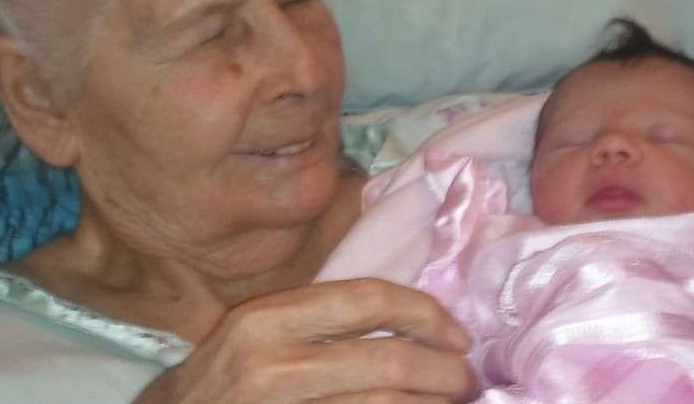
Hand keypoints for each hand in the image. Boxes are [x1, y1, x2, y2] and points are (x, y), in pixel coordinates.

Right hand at [133, 278, 476, 402]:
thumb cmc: (225, 375)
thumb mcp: (261, 329)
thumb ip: (321, 319)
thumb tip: (408, 323)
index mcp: (268, 319)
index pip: (365, 300)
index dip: (424, 313)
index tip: (457, 332)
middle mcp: (273, 365)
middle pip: (386, 363)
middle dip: (443, 371)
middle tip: (468, 377)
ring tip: (455, 401)